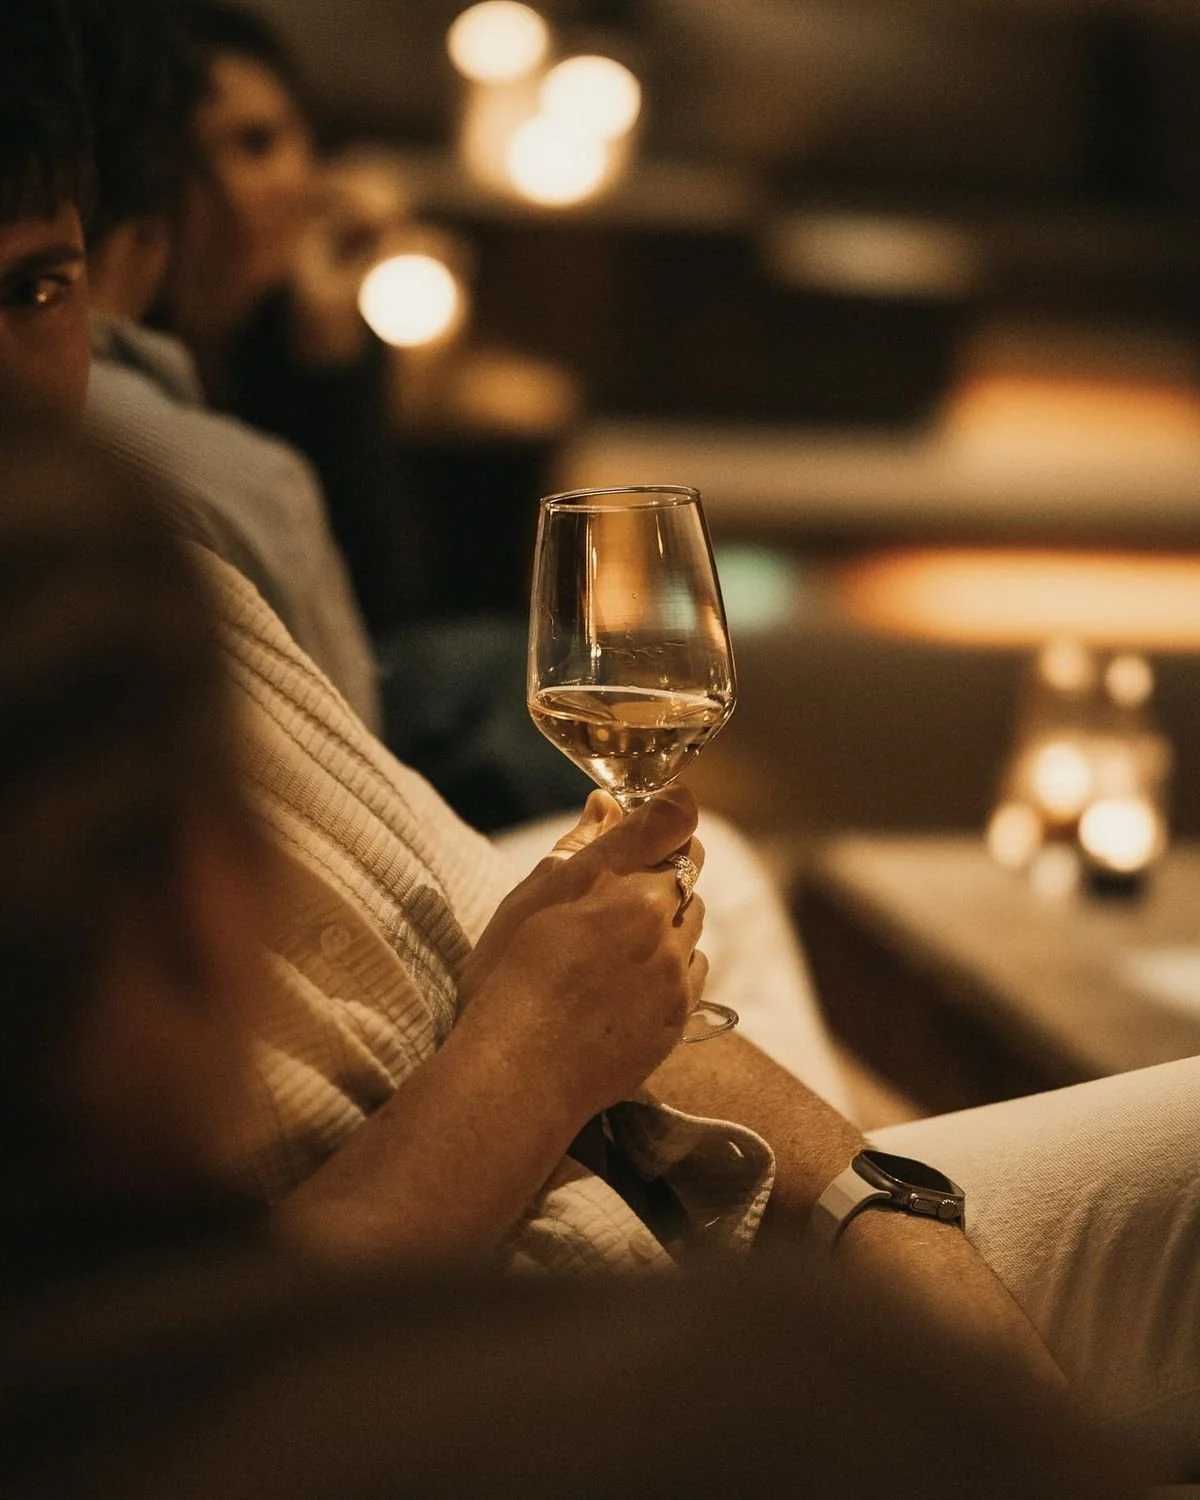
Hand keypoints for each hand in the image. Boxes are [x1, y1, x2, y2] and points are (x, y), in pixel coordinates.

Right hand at [456, 788, 708, 1120]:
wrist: (518, 1074)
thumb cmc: (508, 980)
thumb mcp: (530, 899)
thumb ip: (579, 845)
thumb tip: (607, 805)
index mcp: (617, 880)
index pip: (674, 821)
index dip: (669, 816)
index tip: (657, 820)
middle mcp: (656, 917)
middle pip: (687, 870)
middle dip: (662, 872)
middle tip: (616, 896)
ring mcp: (673, 968)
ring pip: (692, 920)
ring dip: (668, 921)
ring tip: (616, 948)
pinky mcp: (680, 1012)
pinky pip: (694, 969)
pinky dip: (673, 967)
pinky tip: (630, 983)